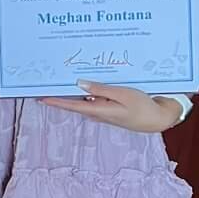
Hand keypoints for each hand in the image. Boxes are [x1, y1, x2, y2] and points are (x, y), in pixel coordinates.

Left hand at [40, 81, 183, 134]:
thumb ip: (101, 89)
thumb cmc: (142, 107)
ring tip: (62, 78)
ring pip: (84, 100)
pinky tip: (86, 83)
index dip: (55, 101)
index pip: (71, 106)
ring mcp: (104, 111)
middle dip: (61, 93)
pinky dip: (88, 92)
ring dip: (73, 92)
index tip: (40, 97)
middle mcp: (98, 113)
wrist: (158, 119)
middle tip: (48, 82)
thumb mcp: (123, 94)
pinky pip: (94, 99)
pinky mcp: (110, 108)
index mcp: (99, 110)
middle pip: (75, 102)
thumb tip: (80, 84)